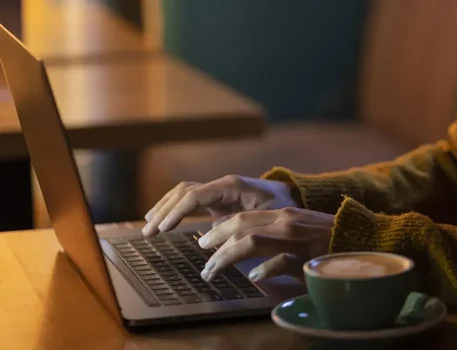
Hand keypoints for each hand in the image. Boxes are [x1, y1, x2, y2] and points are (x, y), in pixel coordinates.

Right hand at [142, 175, 300, 235]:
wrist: (293, 200)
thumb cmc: (284, 209)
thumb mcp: (268, 218)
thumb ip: (241, 226)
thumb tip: (210, 236)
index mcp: (231, 186)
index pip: (194, 195)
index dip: (176, 212)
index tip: (163, 229)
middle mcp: (221, 185)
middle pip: (183, 192)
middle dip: (164, 210)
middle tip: (148, 232)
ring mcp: (218, 191)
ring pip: (183, 193)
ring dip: (165, 208)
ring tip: (148, 226)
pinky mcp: (218, 200)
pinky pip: (190, 200)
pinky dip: (174, 209)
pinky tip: (163, 220)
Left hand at [197, 207, 333, 281]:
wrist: (362, 240)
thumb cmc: (325, 240)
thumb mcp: (296, 232)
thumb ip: (270, 237)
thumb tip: (242, 248)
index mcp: (281, 215)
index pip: (242, 217)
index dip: (218, 229)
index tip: (203, 242)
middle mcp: (285, 221)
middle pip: (240, 225)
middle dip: (214, 241)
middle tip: (201, 260)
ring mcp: (296, 238)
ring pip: (252, 241)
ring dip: (226, 257)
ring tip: (212, 272)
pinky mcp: (309, 257)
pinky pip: (282, 261)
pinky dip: (265, 268)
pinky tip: (254, 277)